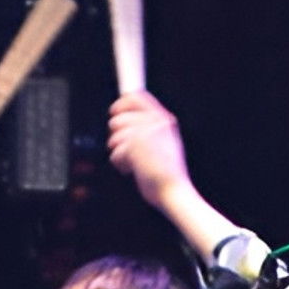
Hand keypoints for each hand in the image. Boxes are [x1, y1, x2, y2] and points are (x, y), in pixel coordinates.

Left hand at [107, 91, 191, 210]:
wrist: (174, 190)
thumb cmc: (167, 173)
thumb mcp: (163, 142)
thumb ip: (148, 128)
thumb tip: (123, 121)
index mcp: (164, 119)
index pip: (137, 97)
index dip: (120, 104)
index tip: (114, 113)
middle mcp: (155, 122)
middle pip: (118, 118)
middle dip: (116, 136)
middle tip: (126, 149)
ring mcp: (145, 133)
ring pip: (114, 137)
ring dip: (119, 152)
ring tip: (132, 162)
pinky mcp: (135, 146)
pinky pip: (115, 153)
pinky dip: (120, 164)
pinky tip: (132, 170)